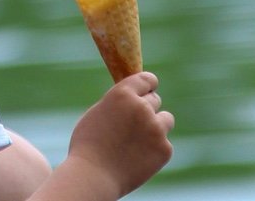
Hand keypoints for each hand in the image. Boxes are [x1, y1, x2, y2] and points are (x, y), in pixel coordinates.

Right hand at [66, 72, 174, 196]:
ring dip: (156, 125)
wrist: (94, 175)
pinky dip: (154, 148)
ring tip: (137, 139)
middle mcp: (142, 107)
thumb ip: (118, 103)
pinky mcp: (165, 149)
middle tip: (135, 121)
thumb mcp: (99, 112)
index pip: (147, 79)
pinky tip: (137, 156)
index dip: (147, 85)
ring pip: (165, 120)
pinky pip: (164, 143)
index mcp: (123, 94)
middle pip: (155, 100)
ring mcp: (156, 129)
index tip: (147, 89)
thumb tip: (134, 98)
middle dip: (147, 107)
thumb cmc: (88, 144)